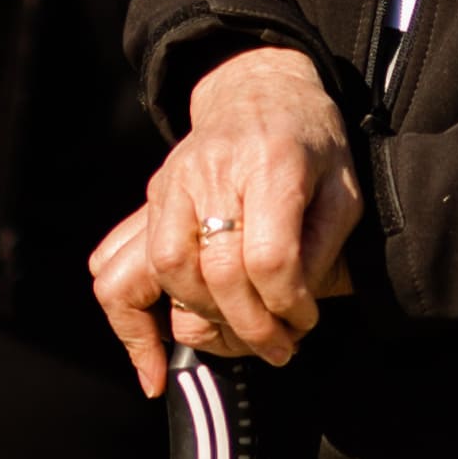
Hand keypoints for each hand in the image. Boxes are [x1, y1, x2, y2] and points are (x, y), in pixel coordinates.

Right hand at [90, 45, 362, 391]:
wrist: (258, 91)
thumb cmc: (311, 142)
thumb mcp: (344, 185)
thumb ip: (324, 244)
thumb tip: (292, 307)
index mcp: (270, 162)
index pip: (268, 255)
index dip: (289, 303)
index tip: (306, 319)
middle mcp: (210, 172)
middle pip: (214, 271)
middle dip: (251, 327)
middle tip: (281, 348)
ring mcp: (171, 187)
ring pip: (163, 271)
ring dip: (201, 322)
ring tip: (235, 343)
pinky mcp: (149, 203)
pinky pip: (114, 269)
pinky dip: (129, 324)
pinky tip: (153, 367)